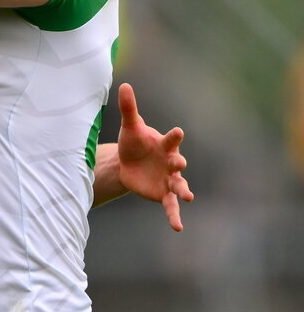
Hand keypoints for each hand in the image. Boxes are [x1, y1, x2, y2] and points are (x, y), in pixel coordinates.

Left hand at [116, 82, 192, 230]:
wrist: (129, 163)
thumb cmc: (133, 143)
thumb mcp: (129, 127)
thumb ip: (128, 108)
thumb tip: (123, 84)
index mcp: (164, 145)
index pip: (171, 139)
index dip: (174, 136)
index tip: (177, 132)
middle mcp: (170, 162)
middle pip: (177, 162)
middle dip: (178, 163)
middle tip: (180, 164)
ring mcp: (168, 179)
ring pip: (179, 185)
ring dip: (183, 190)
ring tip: (189, 196)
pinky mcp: (162, 193)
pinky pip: (170, 205)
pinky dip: (174, 215)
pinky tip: (177, 227)